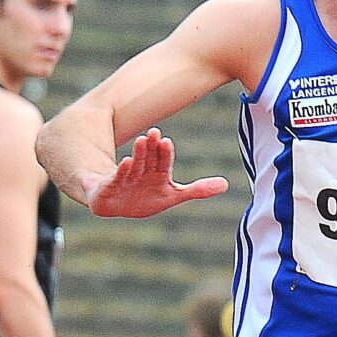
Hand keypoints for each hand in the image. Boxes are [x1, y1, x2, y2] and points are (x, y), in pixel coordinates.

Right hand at [88, 129, 227, 218]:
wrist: (114, 204)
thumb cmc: (145, 197)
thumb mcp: (173, 196)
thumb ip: (198, 190)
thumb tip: (226, 184)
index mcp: (158, 174)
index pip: (163, 162)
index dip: (165, 153)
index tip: (166, 141)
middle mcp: (142, 173)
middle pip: (148, 159)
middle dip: (151, 148)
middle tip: (153, 132)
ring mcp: (126, 179)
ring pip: (134, 166)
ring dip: (138, 154)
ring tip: (141, 141)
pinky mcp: (110, 187)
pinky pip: (117, 179)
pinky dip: (122, 172)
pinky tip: (126, 162)